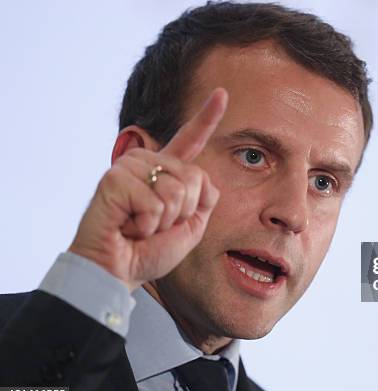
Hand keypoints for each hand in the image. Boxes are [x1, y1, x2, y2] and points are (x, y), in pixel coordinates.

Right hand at [68, 88, 227, 290]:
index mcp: (166, 171)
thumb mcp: (190, 226)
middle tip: (152, 225)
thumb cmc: (149, 252)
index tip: (222, 92)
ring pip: (176, 190)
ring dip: (163, 220)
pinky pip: (155, 202)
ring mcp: (130, 167)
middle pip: (194, 178)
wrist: (117, 271)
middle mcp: (147, 163)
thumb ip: (204, 199)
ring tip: (138, 225)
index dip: (207, 117)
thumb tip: (204, 177)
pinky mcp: (114, 179)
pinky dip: (147, 224)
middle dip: (181, 213)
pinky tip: (127, 226)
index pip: (191, 140)